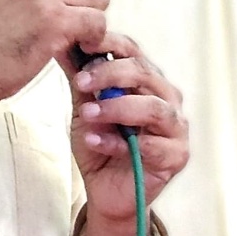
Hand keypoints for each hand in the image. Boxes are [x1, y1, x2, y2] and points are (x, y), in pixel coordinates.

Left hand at [69, 33, 189, 222]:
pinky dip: (118, 142)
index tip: (81, 44)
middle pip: (144, 73)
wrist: (106, 192)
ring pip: (153, 108)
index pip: (133, 51)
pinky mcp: (177, 156)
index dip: (110, 44)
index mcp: (148, 80)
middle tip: (81, 82)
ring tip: (88, 113)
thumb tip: (60, 43)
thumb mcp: (85, 107)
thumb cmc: (101, 145)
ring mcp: (176, 127)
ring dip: (117, 108)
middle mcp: (167, 98)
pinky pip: (150, 145)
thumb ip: (80, 80)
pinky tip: (94, 140)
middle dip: (110, 74)